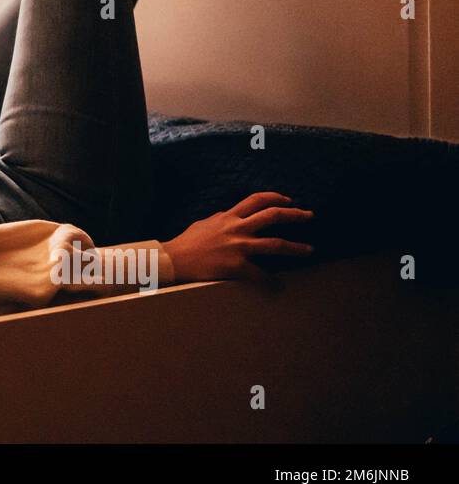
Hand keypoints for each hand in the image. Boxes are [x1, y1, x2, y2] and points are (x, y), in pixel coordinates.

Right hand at [163, 191, 313, 283]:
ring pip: (275, 243)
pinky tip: (279, 286)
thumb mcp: (205, 223)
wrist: (174, 259)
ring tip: (309, 250)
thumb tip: (230, 216)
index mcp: (229, 217)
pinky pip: (260, 275)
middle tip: (309, 216)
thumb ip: (221, 219)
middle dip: (294, 214)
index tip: (288, 200)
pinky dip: (271, 282)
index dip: (275, 197)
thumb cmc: (186, 242)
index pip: (256, 200)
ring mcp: (238, 247)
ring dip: (295, 247)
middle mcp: (236, 228)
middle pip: (272, 216)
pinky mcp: (236, 266)